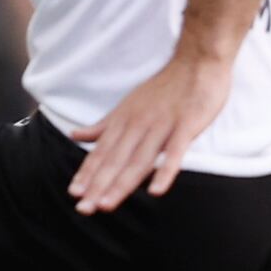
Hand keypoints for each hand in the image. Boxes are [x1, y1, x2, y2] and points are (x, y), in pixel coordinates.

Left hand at [69, 51, 232, 213]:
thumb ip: (103, 126)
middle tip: (84, 208)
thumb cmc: (164, 87)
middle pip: (116, 160)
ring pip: (139, 160)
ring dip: (122, 183)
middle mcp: (138, 125)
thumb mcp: (128, 105)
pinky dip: (165, 172)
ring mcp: (162, 126)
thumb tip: (76, 136)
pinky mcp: (186, 126)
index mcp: (124, 121)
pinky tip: (156, 191)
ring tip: (106, 205)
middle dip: (98, 185)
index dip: (88, 173)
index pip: (102, 151)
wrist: (196, 61)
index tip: (74, 194)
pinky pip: (175, 152)